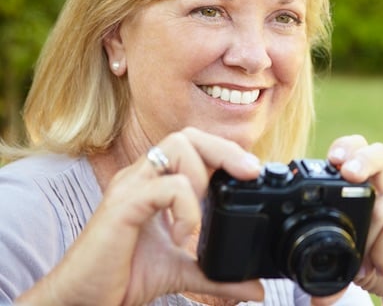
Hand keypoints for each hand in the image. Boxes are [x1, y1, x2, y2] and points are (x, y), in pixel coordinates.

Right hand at [16, 127, 264, 305]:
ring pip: (177, 146)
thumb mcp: (181, 270)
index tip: (252, 174)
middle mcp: (141, 176)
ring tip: (200, 218)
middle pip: (187, 135)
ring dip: (202, 177)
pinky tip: (181, 239)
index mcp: (154, 183)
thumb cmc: (122, 277)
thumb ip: (216, 273)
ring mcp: (130, 187)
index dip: (226, 152)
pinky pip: (166, 186)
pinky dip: (187, 209)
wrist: (83, 300)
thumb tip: (256, 288)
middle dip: (224, 149)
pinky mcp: (122, 205)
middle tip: (248, 174)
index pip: (193, 145)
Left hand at [327, 135, 382, 305]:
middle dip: (362, 160)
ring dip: (367, 239)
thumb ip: (327, 246)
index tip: (332, 159)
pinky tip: (381, 266)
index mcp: (372, 184)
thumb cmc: (374, 263)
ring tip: (364, 261)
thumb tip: (295, 264)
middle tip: (348, 174)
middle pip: (380, 155)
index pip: (360, 150)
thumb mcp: (345, 250)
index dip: (347, 147)